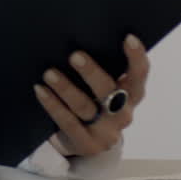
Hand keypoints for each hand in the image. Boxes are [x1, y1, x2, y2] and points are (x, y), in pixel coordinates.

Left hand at [33, 34, 149, 157]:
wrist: (87, 141)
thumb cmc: (95, 101)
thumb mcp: (104, 87)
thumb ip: (103, 68)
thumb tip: (80, 35)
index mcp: (132, 95)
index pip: (139, 75)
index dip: (136, 57)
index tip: (128, 37)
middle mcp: (123, 114)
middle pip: (109, 91)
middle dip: (92, 73)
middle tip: (74, 55)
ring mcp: (106, 132)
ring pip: (85, 107)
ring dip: (66, 88)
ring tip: (49, 73)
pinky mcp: (87, 144)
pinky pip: (68, 123)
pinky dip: (53, 105)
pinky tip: (41, 90)